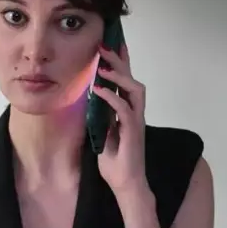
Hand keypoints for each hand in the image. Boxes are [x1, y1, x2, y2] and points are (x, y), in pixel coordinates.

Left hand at [91, 42, 149, 198]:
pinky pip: (125, 109)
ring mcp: (136, 121)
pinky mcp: (134, 132)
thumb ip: (100, 119)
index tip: (112, 44)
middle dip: (119, 61)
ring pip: (135, 89)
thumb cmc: (116, 163)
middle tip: (104, 46)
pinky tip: (99, 90)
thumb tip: (90, 103)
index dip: (121, 62)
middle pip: (132, 79)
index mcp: (128, 112)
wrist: (126, 184)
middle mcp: (135, 113)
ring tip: (102, 65)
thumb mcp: (102, 135)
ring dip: (119, 75)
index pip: (126, 82)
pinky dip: (112, 97)